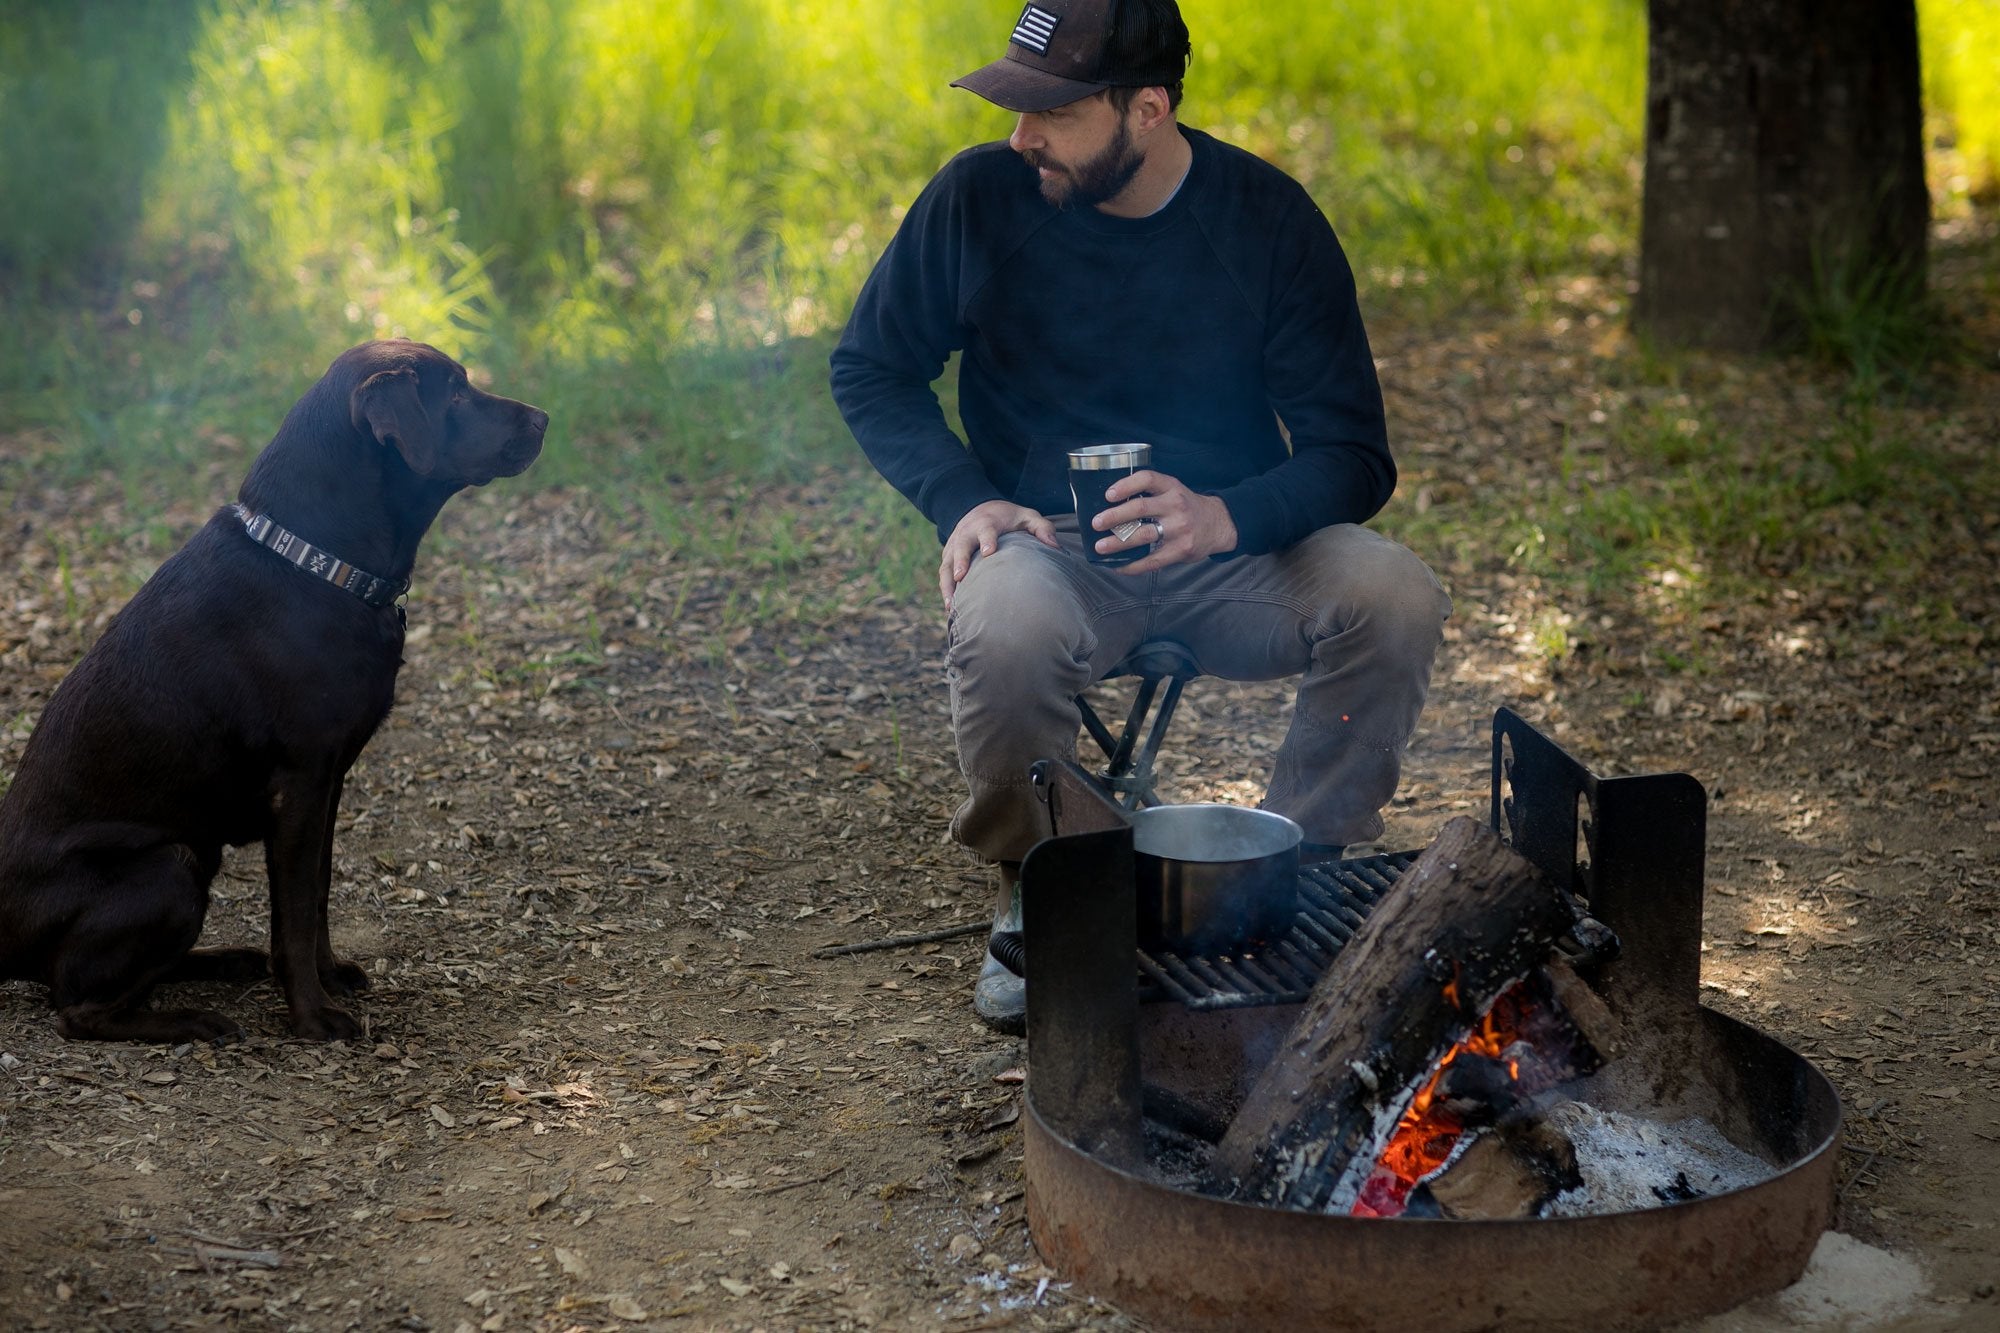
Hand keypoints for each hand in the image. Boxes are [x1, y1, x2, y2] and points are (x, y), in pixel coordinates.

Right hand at [941, 500, 1058, 607]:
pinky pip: (943, 573)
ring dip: (947, 583)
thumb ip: (1042, 528)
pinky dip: (944, 589)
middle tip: (961, 578)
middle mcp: (967, 532)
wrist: (980, 508)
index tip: (989, 553)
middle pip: (961, 546)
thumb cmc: (1008, 517)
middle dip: (960, 561)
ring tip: (951, 604)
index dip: (987, 540)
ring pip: (947, 563)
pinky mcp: (948, 555)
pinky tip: (951, 608)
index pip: (986, 530)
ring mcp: (955, 544)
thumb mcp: (1027, 516)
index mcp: (987, 522)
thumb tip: (1055, 547)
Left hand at [1092, 470, 1238, 571]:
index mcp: (1171, 487)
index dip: (1126, 485)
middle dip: (1114, 517)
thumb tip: (1109, 504)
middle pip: (1140, 509)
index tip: (1108, 495)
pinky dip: (1132, 565)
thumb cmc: (1186, 507)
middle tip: (1096, 523)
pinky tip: (1118, 566)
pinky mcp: (1180, 550)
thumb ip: (1150, 493)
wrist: (1217, 525)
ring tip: (1100, 547)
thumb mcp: (1173, 491)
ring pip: (1143, 535)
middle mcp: (1176, 505)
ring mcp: (1179, 529)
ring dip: (1118, 542)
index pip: (1147, 479)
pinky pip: (1152, 560)